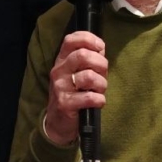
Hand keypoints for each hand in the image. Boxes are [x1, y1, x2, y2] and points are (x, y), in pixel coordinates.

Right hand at [44, 31, 107, 145]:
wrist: (58, 121)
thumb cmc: (73, 93)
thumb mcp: (76, 72)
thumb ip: (88, 59)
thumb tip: (100, 48)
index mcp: (61, 59)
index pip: (71, 39)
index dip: (89, 39)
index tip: (100, 48)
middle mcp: (59, 71)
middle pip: (83, 55)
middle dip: (101, 64)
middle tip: (103, 74)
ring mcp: (60, 87)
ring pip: (89, 76)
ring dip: (102, 84)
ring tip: (99, 90)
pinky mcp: (65, 104)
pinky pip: (90, 97)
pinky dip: (100, 100)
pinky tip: (97, 102)